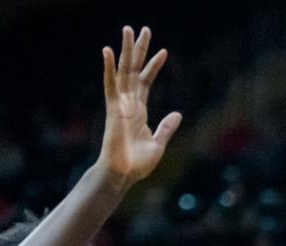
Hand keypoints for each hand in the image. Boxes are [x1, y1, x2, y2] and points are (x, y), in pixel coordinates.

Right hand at [98, 26, 181, 184]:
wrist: (123, 175)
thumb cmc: (137, 164)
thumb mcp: (158, 143)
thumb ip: (166, 127)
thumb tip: (178, 114)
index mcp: (139, 111)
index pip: (146, 82)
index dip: (154, 66)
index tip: (164, 51)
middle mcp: (129, 104)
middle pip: (134, 70)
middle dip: (139, 50)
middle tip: (143, 29)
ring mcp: (120, 105)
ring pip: (123, 71)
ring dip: (125, 50)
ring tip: (128, 29)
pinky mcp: (113, 109)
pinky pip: (110, 85)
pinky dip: (108, 68)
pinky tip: (107, 50)